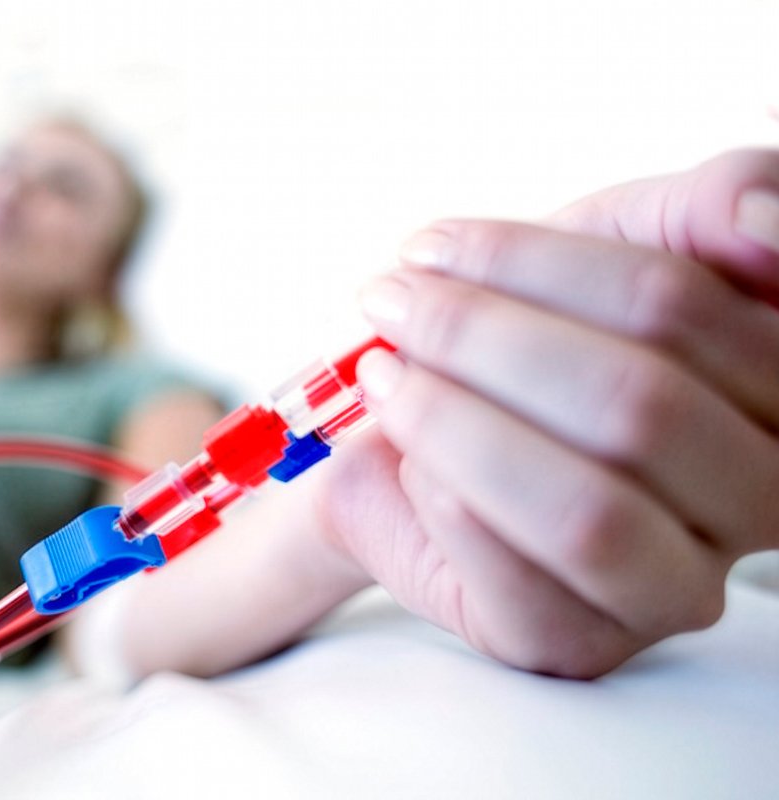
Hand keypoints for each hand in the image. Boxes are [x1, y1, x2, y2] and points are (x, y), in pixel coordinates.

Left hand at [329, 149, 778, 677]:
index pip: (686, 309)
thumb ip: (710, 207)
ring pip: (586, 508)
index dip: (542, 266)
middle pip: (637, 407)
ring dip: (453, 420)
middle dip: (480, 338)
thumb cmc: (533, 337)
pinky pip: (519, 574)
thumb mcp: (618, 241)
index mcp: (778, 390)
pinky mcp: (581, 642)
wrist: (418, 431)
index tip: (431, 248)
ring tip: (383, 375)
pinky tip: (409, 458)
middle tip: (390, 304)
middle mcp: (755, 501)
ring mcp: (675, 585)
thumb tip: (762, 219)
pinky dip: (443, 492)